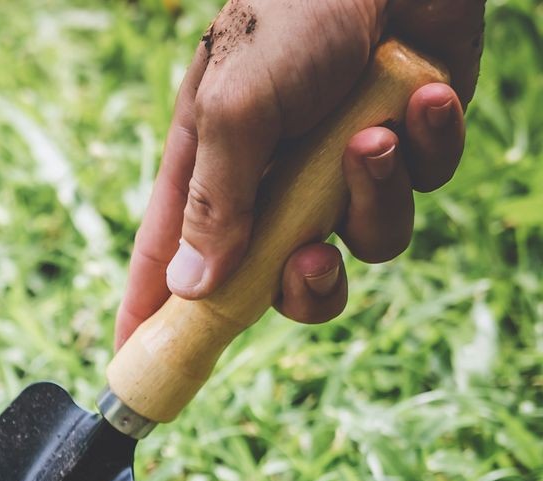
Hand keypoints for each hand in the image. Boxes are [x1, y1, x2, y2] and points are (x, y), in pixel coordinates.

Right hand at [116, 0, 482, 346]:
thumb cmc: (296, 10)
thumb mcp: (233, 107)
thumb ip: (215, 203)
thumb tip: (191, 288)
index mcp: (213, 162)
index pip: (170, 257)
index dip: (152, 313)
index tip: (134, 364)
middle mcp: (276, 174)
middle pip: (276, 278)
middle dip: (300, 283)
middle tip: (310, 258)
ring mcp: (345, 161)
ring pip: (363, 242)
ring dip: (372, 200)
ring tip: (373, 139)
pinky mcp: (412, 139)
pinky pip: (423, 184)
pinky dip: (426, 147)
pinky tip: (418, 98)